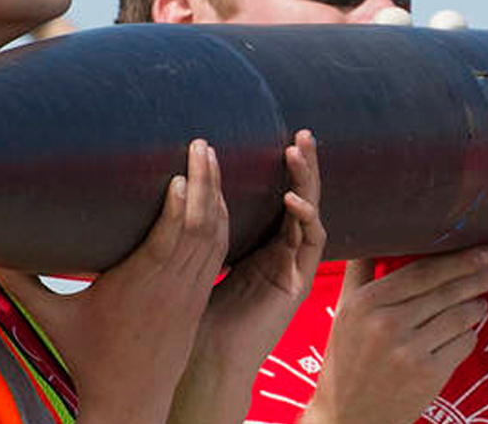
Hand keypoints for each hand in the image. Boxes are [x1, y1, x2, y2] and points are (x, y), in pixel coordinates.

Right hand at [0, 139, 227, 423]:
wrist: (131, 400)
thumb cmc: (87, 357)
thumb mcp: (50, 318)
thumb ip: (17, 281)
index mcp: (138, 288)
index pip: (167, 243)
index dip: (178, 208)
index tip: (180, 175)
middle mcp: (171, 287)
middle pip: (199, 229)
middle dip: (206, 183)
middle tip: (201, 144)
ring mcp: (192, 292)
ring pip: (215, 237)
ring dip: (218, 195)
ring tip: (211, 156)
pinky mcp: (200, 297)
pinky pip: (219, 252)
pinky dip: (223, 220)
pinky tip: (218, 195)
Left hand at [198, 130, 326, 361]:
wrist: (206, 354)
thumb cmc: (196, 310)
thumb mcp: (198, 255)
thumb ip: (198, 225)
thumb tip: (174, 182)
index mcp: (263, 244)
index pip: (282, 196)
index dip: (284, 167)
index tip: (278, 135)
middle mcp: (284, 252)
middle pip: (302, 198)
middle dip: (305, 165)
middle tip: (302, 133)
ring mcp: (295, 267)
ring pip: (312, 214)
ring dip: (307, 182)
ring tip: (298, 152)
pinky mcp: (299, 284)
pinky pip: (312, 244)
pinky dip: (306, 219)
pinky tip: (292, 200)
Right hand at [304, 250, 487, 423]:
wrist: (349, 417)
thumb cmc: (348, 362)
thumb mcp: (345, 315)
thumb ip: (361, 274)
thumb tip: (375, 237)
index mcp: (365, 303)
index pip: (420, 271)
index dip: (454, 260)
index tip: (477, 250)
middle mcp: (387, 323)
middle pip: (445, 290)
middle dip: (476, 276)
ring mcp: (409, 350)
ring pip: (459, 316)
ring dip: (477, 307)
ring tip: (482, 303)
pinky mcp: (428, 374)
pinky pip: (464, 343)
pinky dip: (469, 336)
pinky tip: (468, 333)